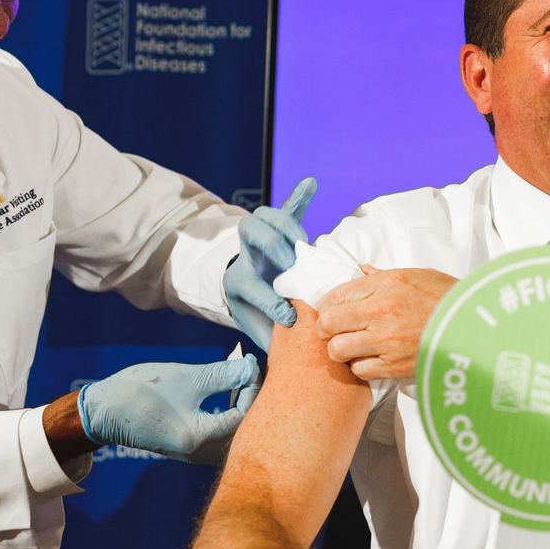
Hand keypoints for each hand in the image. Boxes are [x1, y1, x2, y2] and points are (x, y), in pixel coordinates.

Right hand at [78, 355, 260, 463]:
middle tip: (254, 373)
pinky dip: (231, 417)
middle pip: (245, 431)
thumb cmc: (141, 391)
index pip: (245, 416)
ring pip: (235, 436)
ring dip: (243, 409)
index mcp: (199, 439)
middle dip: (254, 400)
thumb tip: (253, 368)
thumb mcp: (186, 378)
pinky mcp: (190, 450)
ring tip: (244, 381)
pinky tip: (229, 396)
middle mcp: (200, 454)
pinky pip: (222, 438)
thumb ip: (223, 374)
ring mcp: (196, 455)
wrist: (103, 412)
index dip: (253, 388)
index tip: (251, 364)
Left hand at [225, 177, 316, 350]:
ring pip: (265, 217)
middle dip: (273, 247)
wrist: (241, 293)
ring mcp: (261, 240)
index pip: (250, 286)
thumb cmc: (256, 317)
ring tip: (303, 241)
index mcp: (238, 284)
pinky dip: (300, 197)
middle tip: (292, 264)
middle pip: (251, 235)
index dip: (270, 303)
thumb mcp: (255, 331)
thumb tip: (289, 364)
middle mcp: (247, 257)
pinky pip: (288, 207)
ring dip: (286, 225)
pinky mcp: (277, 229)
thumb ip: (272, 341)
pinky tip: (311, 185)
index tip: (289, 319)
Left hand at [314, 266, 456, 380]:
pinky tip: (372, 358)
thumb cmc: (449, 299)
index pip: (337, 294)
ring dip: (341, 349)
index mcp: (386, 285)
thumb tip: (362, 270)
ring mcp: (385, 340)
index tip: (330, 309)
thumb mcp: (418, 275)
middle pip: (328, 322)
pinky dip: (361, 366)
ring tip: (353, 346)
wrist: (475, 327)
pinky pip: (359, 369)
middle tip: (335, 330)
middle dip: (327, 327)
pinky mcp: (393, 366)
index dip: (327, 304)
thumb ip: (383, 276)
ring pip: (338, 349)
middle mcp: (381, 311)